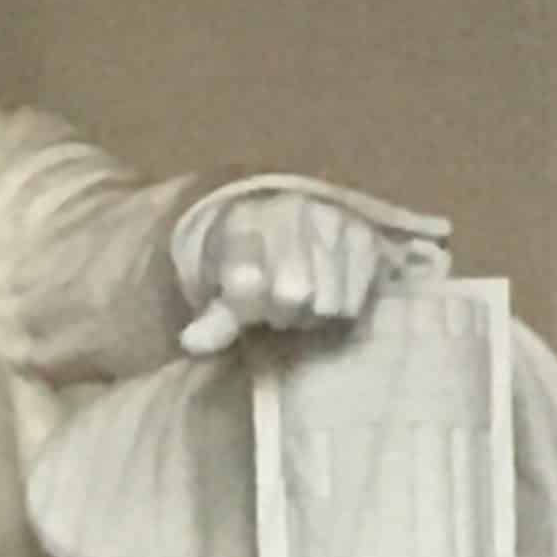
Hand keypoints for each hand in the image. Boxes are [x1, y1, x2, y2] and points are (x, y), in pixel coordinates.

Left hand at [179, 192, 384, 356]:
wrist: (283, 224)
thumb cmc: (247, 265)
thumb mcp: (221, 292)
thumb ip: (212, 321)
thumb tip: (192, 343)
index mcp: (244, 223)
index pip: (246, 284)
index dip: (248, 306)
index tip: (249, 302)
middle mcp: (290, 212)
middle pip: (294, 296)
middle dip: (283, 313)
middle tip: (280, 306)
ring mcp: (331, 220)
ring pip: (327, 302)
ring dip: (314, 313)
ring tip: (307, 299)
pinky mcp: (363, 235)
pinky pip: (355, 298)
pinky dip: (342, 305)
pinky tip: (331, 291)